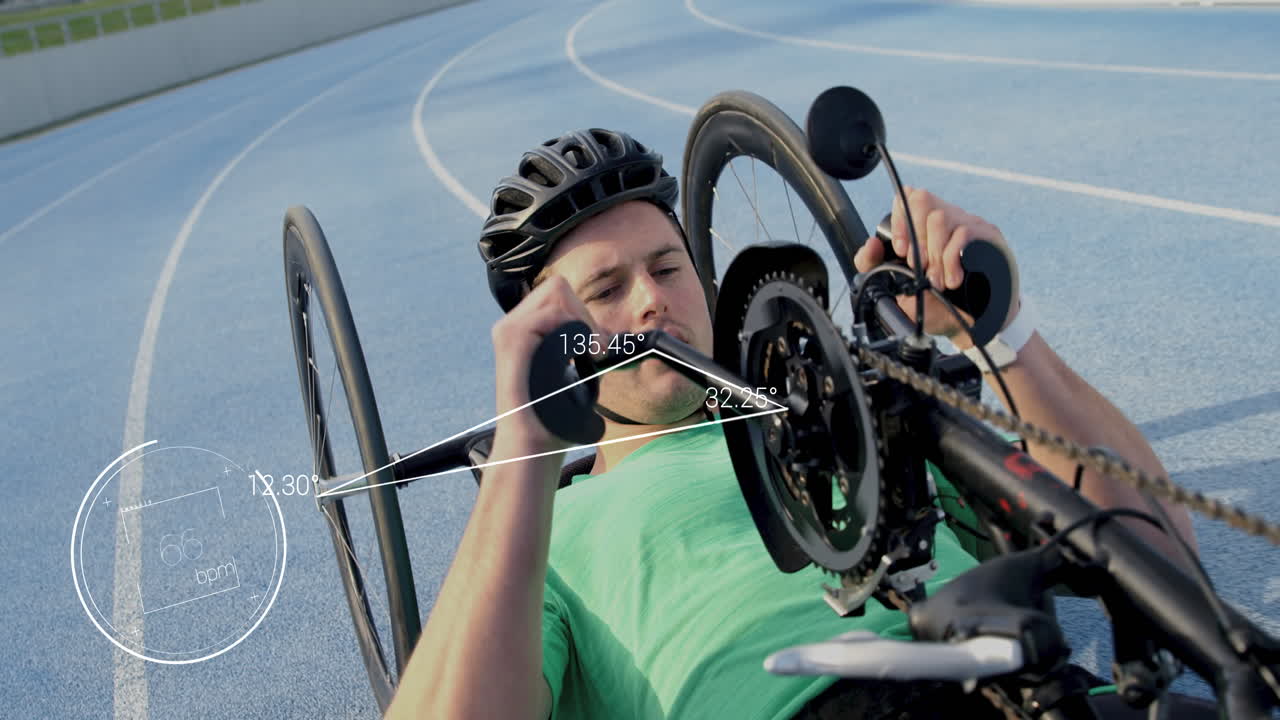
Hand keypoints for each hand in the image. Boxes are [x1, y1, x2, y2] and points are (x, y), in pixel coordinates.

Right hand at [491, 276, 598, 452]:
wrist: (533, 447)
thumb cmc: (554, 420)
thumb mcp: (574, 377)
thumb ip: (585, 352)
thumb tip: (617, 340)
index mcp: (525, 333)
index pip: (561, 297)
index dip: (584, 317)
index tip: (597, 349)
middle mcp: (513, 326)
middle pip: (559, 288)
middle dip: (585, 316)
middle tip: (595, 352)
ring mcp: (509, 330)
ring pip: (557, 293)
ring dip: (581, 323)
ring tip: (586, 355)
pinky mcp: (511, 339)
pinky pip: (553, 313)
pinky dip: (574, 331)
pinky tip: (579, 355)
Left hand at [852, 186, 1015, 347]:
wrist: (965, 322)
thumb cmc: (930, 301)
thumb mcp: (895, 285)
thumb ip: (873, 265)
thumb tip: (871, 244)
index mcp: (921, 224)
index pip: (906, 196)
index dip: (899, 218)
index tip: (900, 250)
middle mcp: (944, 216)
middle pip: (922, 200)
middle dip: (915, 239)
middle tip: (918, 268)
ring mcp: (966, 222)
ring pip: (940, 218)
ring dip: (933, 255)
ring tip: (936, 281)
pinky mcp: (986, 235)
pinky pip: (963, 233)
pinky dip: (951, 260)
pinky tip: (952, 279)